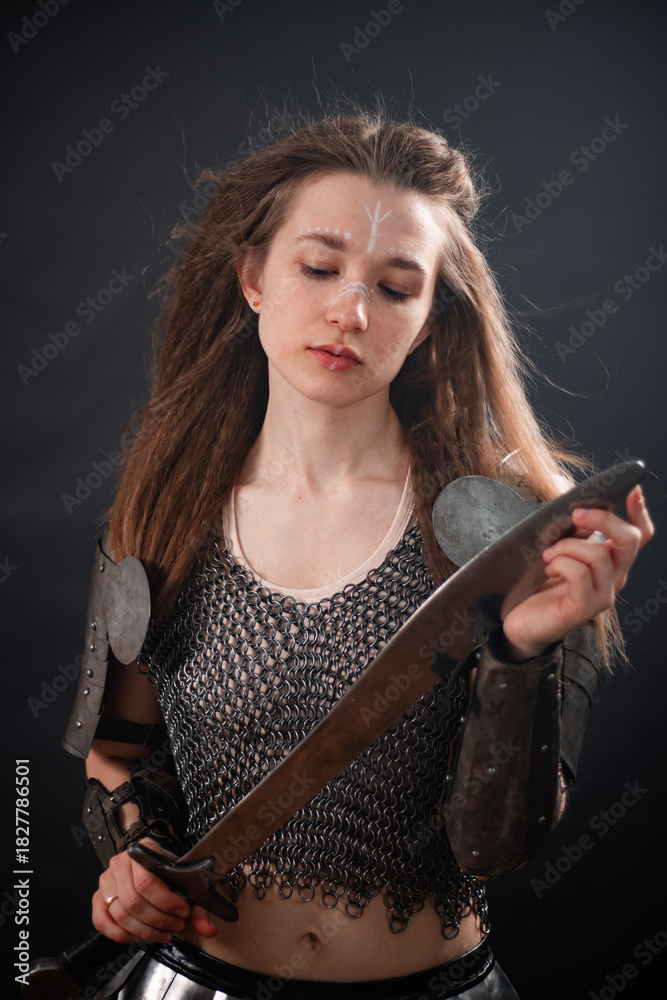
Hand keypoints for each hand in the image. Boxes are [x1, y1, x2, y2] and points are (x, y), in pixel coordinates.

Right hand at [92, 837, 217, 943]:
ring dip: (144, 931)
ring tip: (162, 934)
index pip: (147, 883)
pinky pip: (101, 921)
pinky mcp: (98, 896)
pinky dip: (120, 935)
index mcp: (143, 850)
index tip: (183, 912)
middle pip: (133, 901)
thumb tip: (208, 929)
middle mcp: (120, 862)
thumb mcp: (185, 881)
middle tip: (175, 927)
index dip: (166, 903)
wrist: (149, 862)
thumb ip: (198, 906)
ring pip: (120, 913)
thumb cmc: (167, 872)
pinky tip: (138, 937)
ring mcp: (106, 879)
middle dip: (157, 920)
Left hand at [502, 484, 654, 658]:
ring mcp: (601, 596)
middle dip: (602, 518)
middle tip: (574, 513)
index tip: (630, 489)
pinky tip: (548, 568)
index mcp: (610, 561)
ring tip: (548, 554)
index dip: (640, 511)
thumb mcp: (557, 548)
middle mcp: (613, 578)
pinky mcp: (583, 608)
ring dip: (568, 546)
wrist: (520, 621)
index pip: (640, 535)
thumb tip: (578, 502)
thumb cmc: (537, 582)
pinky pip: (579, 574)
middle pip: (629, 539)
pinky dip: (561, 563)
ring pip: (598, 555)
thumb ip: (573, 530)